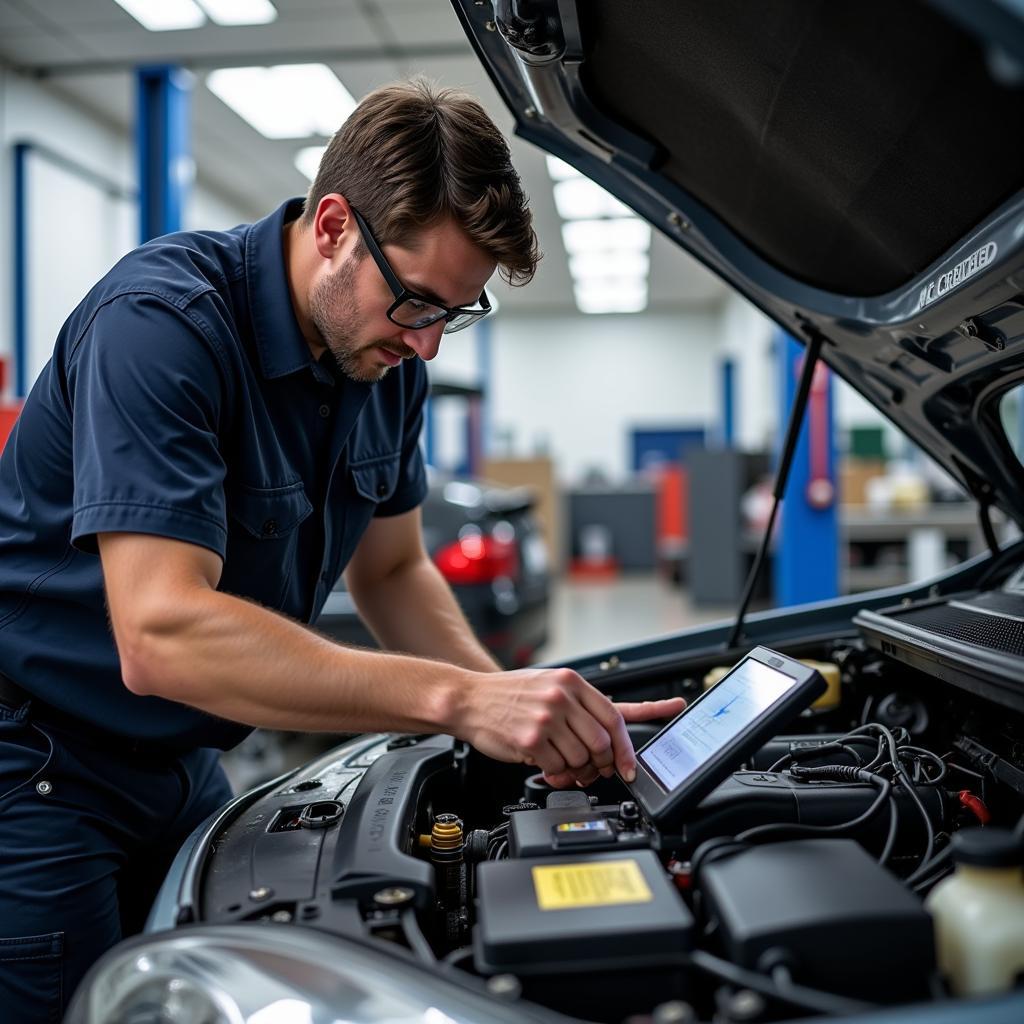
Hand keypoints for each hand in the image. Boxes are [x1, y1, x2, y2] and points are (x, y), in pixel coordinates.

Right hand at [452, 667, 685, 787]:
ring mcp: (545, 719)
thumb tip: (610, 734)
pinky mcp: (530, 740)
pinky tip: (544, 762)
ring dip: (574, 770)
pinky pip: (557, 768)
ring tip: (561, 763)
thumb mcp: (548, 684)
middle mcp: (561, 697)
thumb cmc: (508, 695)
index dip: (625, 746)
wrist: (468, 699)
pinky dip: (554, 773)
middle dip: (601, 764)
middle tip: (593, 769)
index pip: (613, 716)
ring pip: (581, 759)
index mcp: (570, 681)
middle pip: (601, 742)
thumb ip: (579, 704)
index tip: (629, 765)